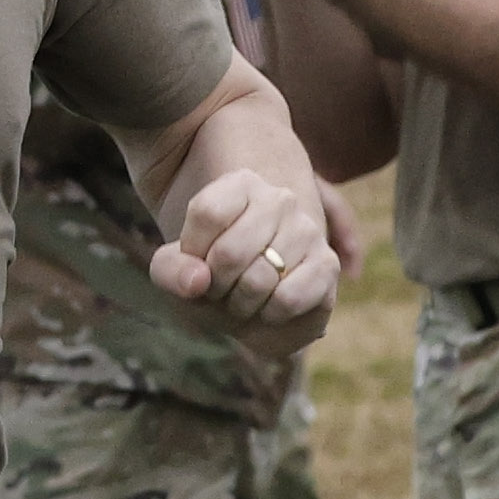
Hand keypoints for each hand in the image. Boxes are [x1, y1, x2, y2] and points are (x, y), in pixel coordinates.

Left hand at [148, 164, 341, 355]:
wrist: (252, 304)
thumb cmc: (211, 278)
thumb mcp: (175, 270)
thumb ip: (171, 270)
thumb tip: (198, 281)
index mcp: (240, 184)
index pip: (206, 213)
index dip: (192, 252)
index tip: (196, 261)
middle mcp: (279, 198)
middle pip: (229, 253)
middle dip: (215, 287)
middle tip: (219, 289)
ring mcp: (307, 229)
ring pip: (258, 280)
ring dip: (241, 304)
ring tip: (242, 298)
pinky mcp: (327, 264)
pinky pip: (288, 298)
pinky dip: (269, 314)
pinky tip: (268, 308)